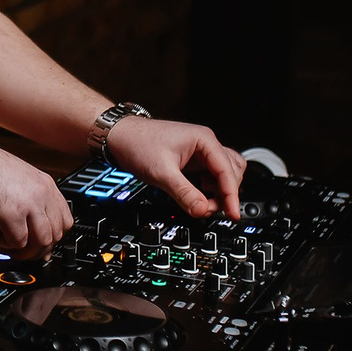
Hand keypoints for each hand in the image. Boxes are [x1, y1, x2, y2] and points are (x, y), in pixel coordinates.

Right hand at [0, 142, 73, 258]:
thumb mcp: (14, 178)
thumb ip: (27, 199)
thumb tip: (30, 227)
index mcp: (44, 183)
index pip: (65, 220)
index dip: (52, 236)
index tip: (38, 243)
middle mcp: (41, 192)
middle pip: (56, 235)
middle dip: (37, 249)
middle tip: (18, 248)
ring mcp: (28, 203)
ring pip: (42, 243)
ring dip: (23, 250)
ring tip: (4, 241)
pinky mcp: (10, 214)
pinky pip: (18, 243)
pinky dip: (4, 243)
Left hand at [104, 117, 246, 219]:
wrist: (119, 136)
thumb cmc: (137, 144)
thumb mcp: (162, 172)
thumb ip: (184, 193)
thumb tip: (202, 210)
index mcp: (204, 140)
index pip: (228, 170)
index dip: (231, 195)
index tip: (232, 214)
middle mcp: (205, 144)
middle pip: (232, 172)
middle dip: (224, 193)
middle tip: (208, 209)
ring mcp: (199, 153)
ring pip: (224, 174)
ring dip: (219, 191)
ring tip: (202, 203)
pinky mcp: (192, 161)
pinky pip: (210, 177)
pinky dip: (209, 189)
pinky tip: (197, 196)